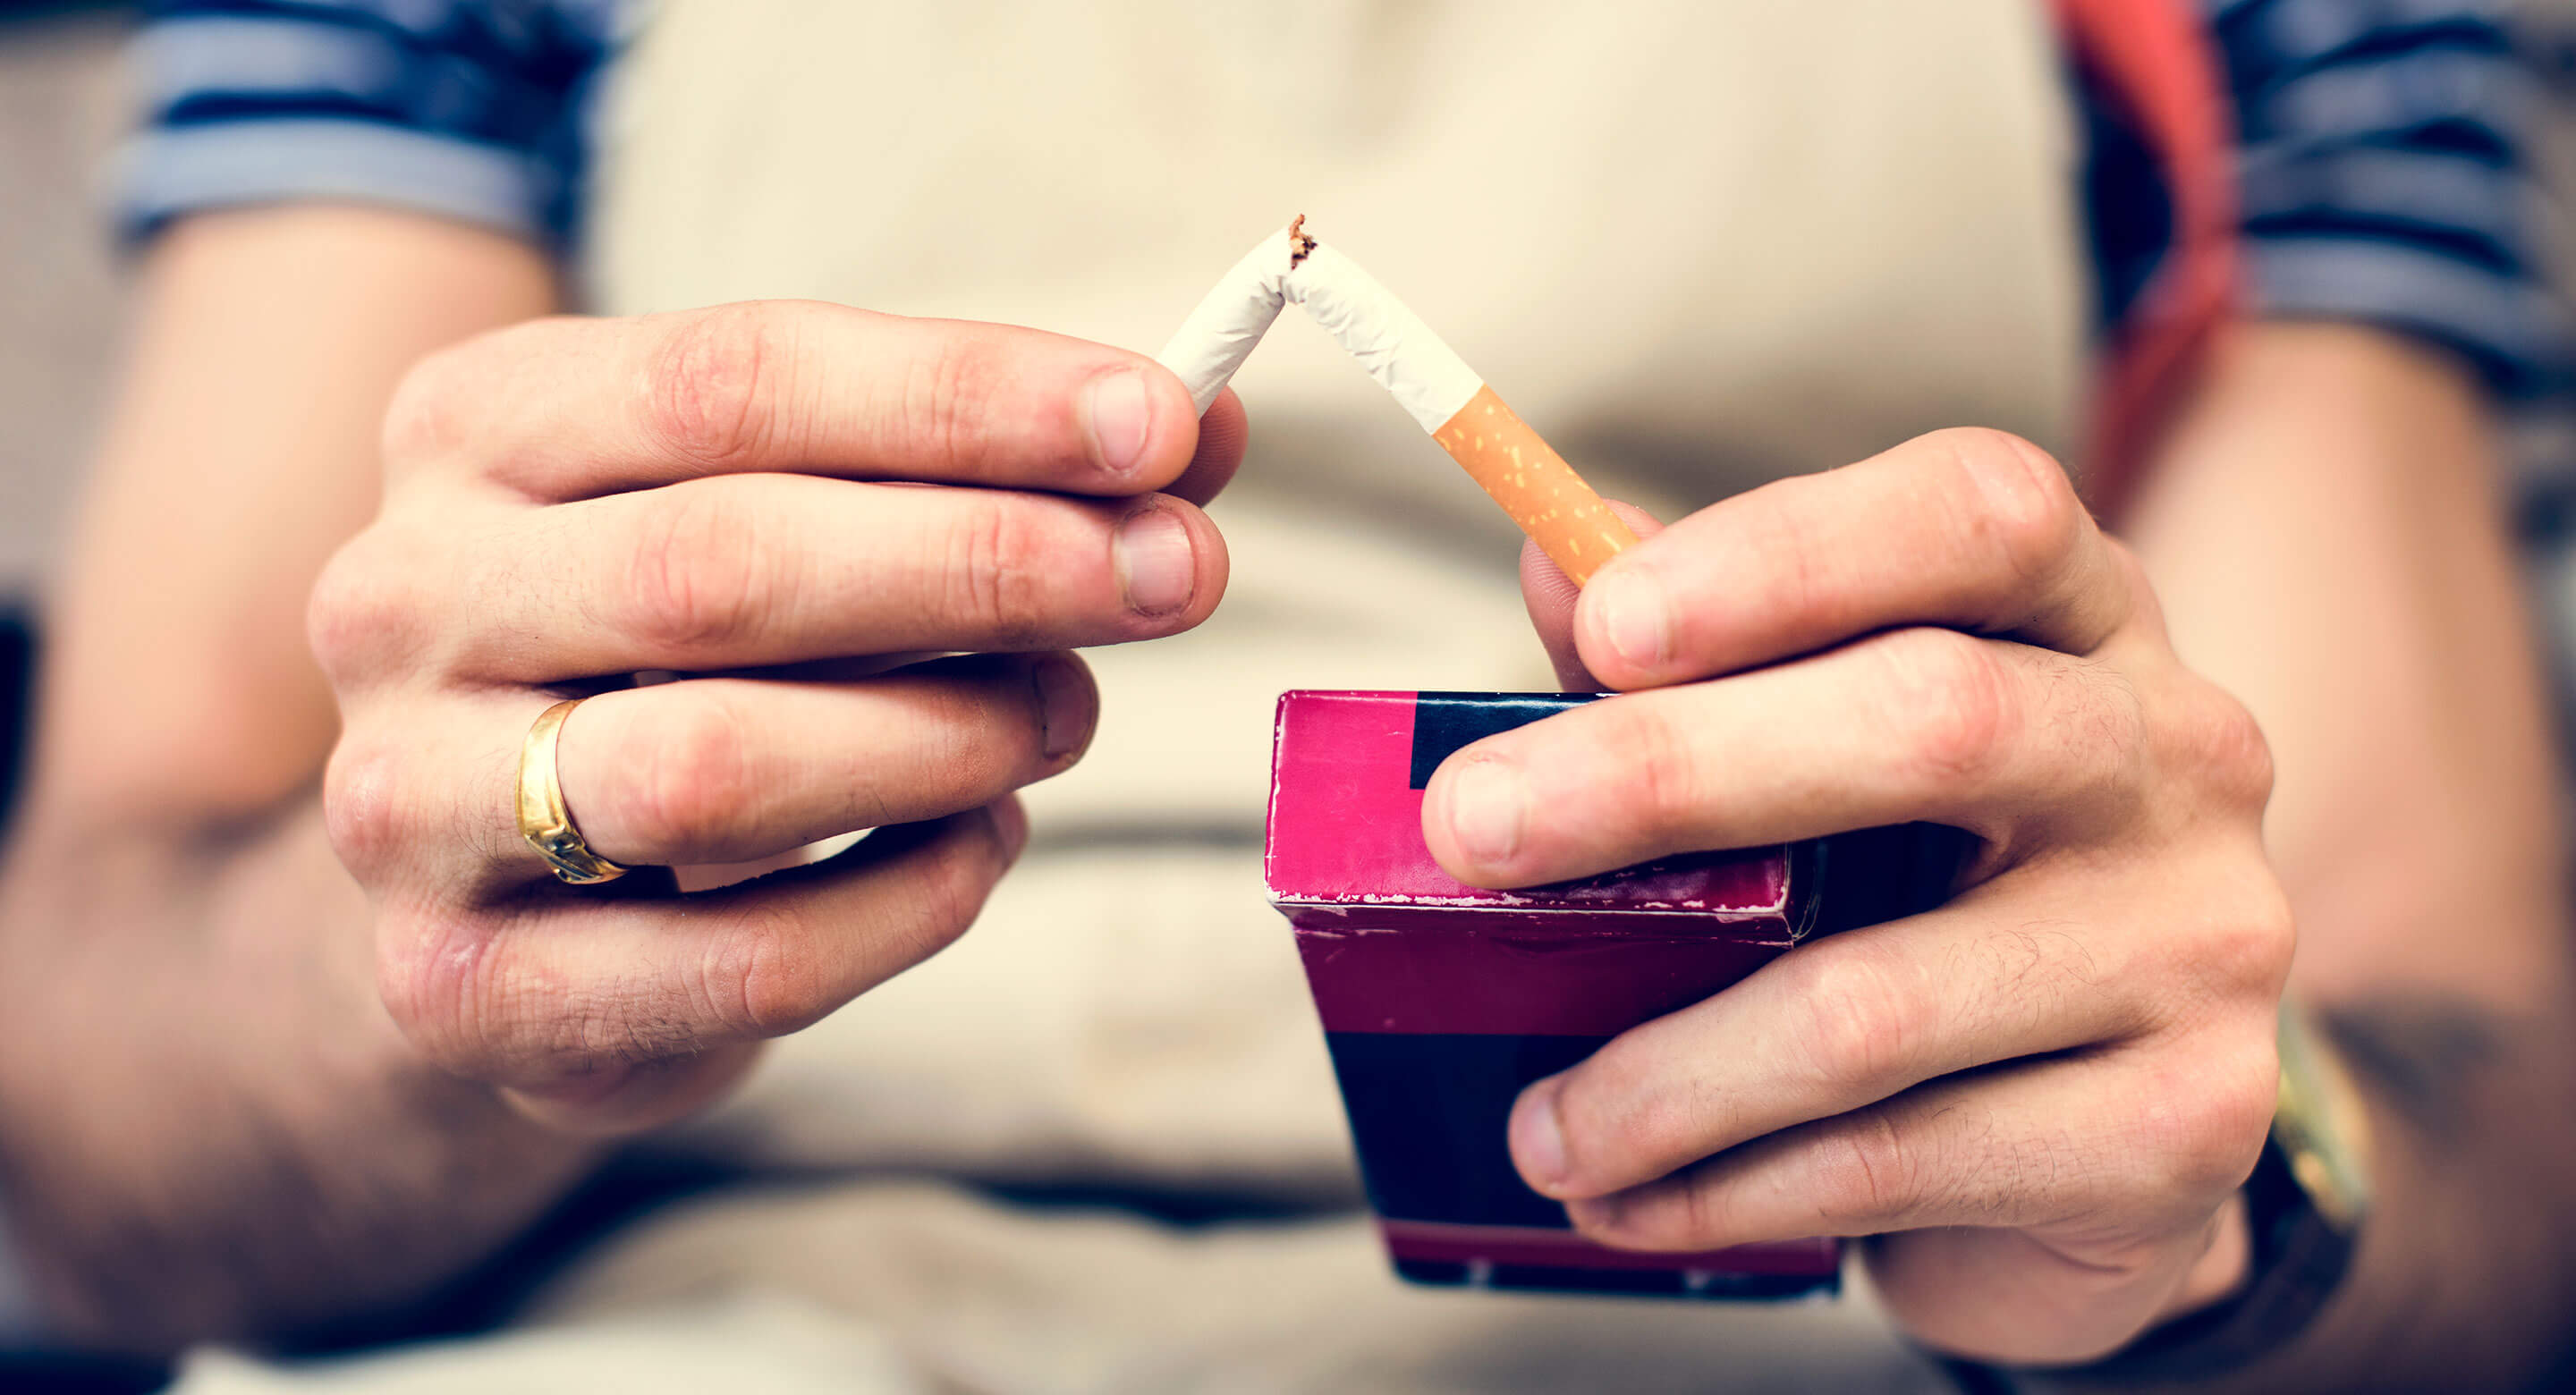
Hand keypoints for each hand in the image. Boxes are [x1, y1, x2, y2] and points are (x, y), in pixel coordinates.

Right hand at [311, 302, 1243, 1134]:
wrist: (490, 884)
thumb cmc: (681, 655)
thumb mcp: (797, 511)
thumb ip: (978, 467)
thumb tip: (1203, 432)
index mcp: (480, 425)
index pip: (736, 377)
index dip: (969, 398)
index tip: (1162, 424)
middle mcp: (405, 595)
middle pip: (724, 563)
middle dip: (988, 564)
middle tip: (1174, 574)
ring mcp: (409, 801)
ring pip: (720, 767)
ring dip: (951, 737)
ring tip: (1065, 714)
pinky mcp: (464, 988)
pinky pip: (746, 960)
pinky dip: (913, 899)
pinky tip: (981, 844)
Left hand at [1421, 429, 2287, 1362]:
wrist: (2111, 1151)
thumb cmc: (1928, 902)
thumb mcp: (1831, 758)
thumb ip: (1701, 663)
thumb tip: (1546, 566)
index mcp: (2090, 619)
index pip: (1986, 513)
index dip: (1792, 552)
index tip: (1603, 626)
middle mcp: (2178, 754)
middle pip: (1932, 721)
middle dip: (1665, 775)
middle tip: (1470, 834)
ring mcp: (2200, 940)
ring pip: (1882, 998)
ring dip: (1665, 1073)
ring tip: (1538, 1126)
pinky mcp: (2186, 1123)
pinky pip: (1902, 1157)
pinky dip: (1729, 1188)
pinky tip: (1631, 1201)